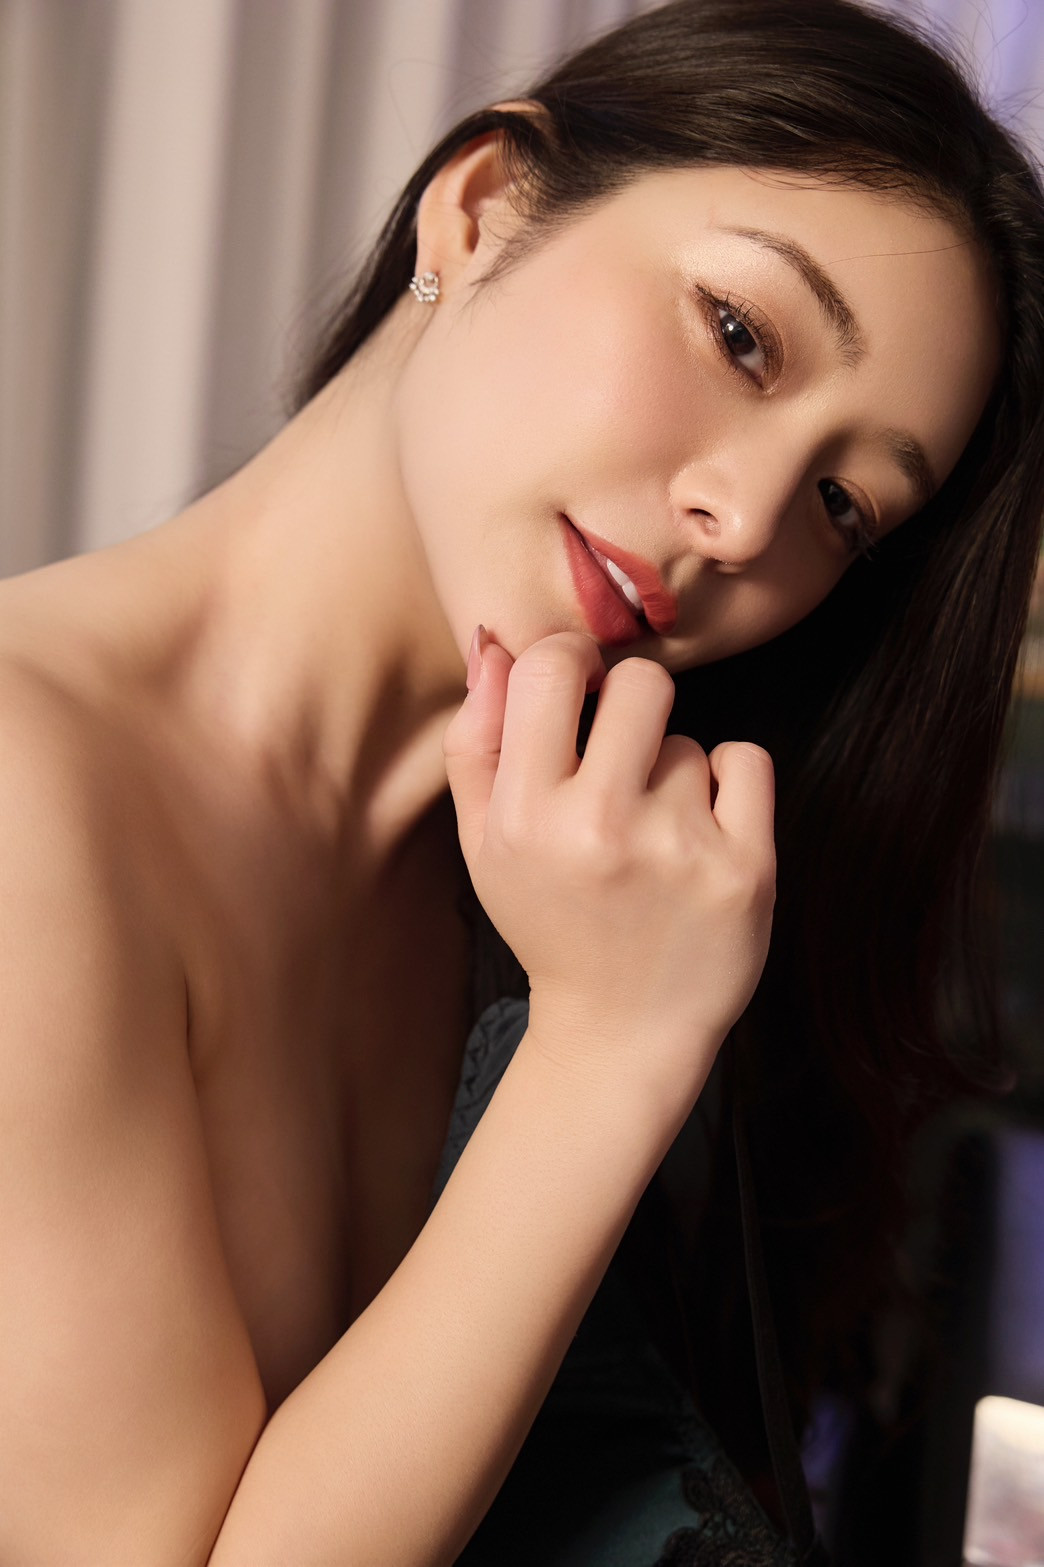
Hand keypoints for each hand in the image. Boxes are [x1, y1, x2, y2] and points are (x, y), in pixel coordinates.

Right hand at [442, 629, 775, 1110]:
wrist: (622, 1029)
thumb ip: (476, 740)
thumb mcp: (484, 842)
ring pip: (688, 739)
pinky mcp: (747, 868)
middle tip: (621, 756)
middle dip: (632, 704)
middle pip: (640, 681)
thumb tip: (495, 644)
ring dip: (672, 774)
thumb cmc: (551, 920)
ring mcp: (679, 848)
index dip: (569, 661)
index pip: (550, 666)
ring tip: (653, 837)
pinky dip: (728, 788)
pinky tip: (700, 836)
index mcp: (525, 817)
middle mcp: (600, 827)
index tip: (577, 689)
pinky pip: (745, 761)